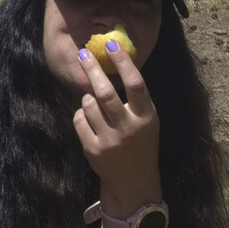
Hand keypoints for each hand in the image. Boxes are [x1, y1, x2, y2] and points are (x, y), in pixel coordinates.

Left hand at [73, 37, 160, 202]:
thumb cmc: (141, 144)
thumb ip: (137, 99)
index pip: (135, 83)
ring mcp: (110, 140)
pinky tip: (89, 120)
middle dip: (92, 70)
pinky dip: (81, 115)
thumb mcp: (148, 121)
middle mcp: (129, 127)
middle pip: (106, 92)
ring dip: (87, 98)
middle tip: (82, 53)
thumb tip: (119, 64)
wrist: (133, 182)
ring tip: (94, 102)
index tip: (111, 45)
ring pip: (89, 105)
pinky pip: (79, 121)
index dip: (123, 62)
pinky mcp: (93, 150)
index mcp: (146, 117)